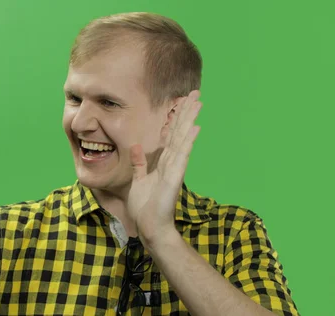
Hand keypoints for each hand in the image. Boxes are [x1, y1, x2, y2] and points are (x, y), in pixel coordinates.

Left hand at [127, 90, 201, 245]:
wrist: (150, 227)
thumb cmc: (144, 207)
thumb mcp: (137, 180)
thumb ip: (139, 163)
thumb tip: (137, 146)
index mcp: (161, 162)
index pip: (169, 134)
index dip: (174, 118)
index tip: (180, 102)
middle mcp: (170, 162)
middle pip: (178, 131)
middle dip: (185, 111)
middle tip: (195, 93)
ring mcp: (174, 168)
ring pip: (182, 138)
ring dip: (189, 119)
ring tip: (197, 102)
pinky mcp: (174, 176)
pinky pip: (181, 155)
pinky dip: (188, 141)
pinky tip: (195, 127)